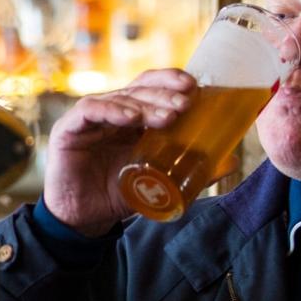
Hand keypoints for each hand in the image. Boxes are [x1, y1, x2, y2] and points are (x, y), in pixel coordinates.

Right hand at [44, 69, 195, 235]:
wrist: (84, 219)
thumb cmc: (119, 195)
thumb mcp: (161, 182)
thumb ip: (193, 171)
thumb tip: (232, 161)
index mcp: (132, 118)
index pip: (152, 88)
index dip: (171, 81)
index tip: (195, 86)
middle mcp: (112, 112)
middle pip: (138, 89)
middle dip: (165, 93)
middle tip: (187, 103)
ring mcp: (90, 119)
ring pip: (119, 98)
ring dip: (145, 104)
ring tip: (168, 115)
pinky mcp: (69, 129)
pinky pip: (91, 110)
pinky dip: (112, 110)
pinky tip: (131, 118)